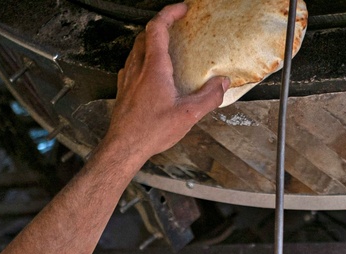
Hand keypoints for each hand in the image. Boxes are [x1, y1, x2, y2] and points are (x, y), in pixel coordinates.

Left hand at [102, 3, 227, 164]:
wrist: (124, 147)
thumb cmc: (150, 131)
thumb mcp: (188, 115)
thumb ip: (209, 97)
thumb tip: (222, 83)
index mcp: (154, 67)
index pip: (158, 27)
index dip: (170, 13)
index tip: (182, 9)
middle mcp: (138, 68)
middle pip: (145, 34)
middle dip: (161, 24)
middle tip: (176, 25)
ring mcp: (127, 78)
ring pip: (136, 48)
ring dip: (151, 41)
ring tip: (166, 46)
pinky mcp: (123, 90)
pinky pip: (132, 65)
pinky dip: (143, 59)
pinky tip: (151, 72)